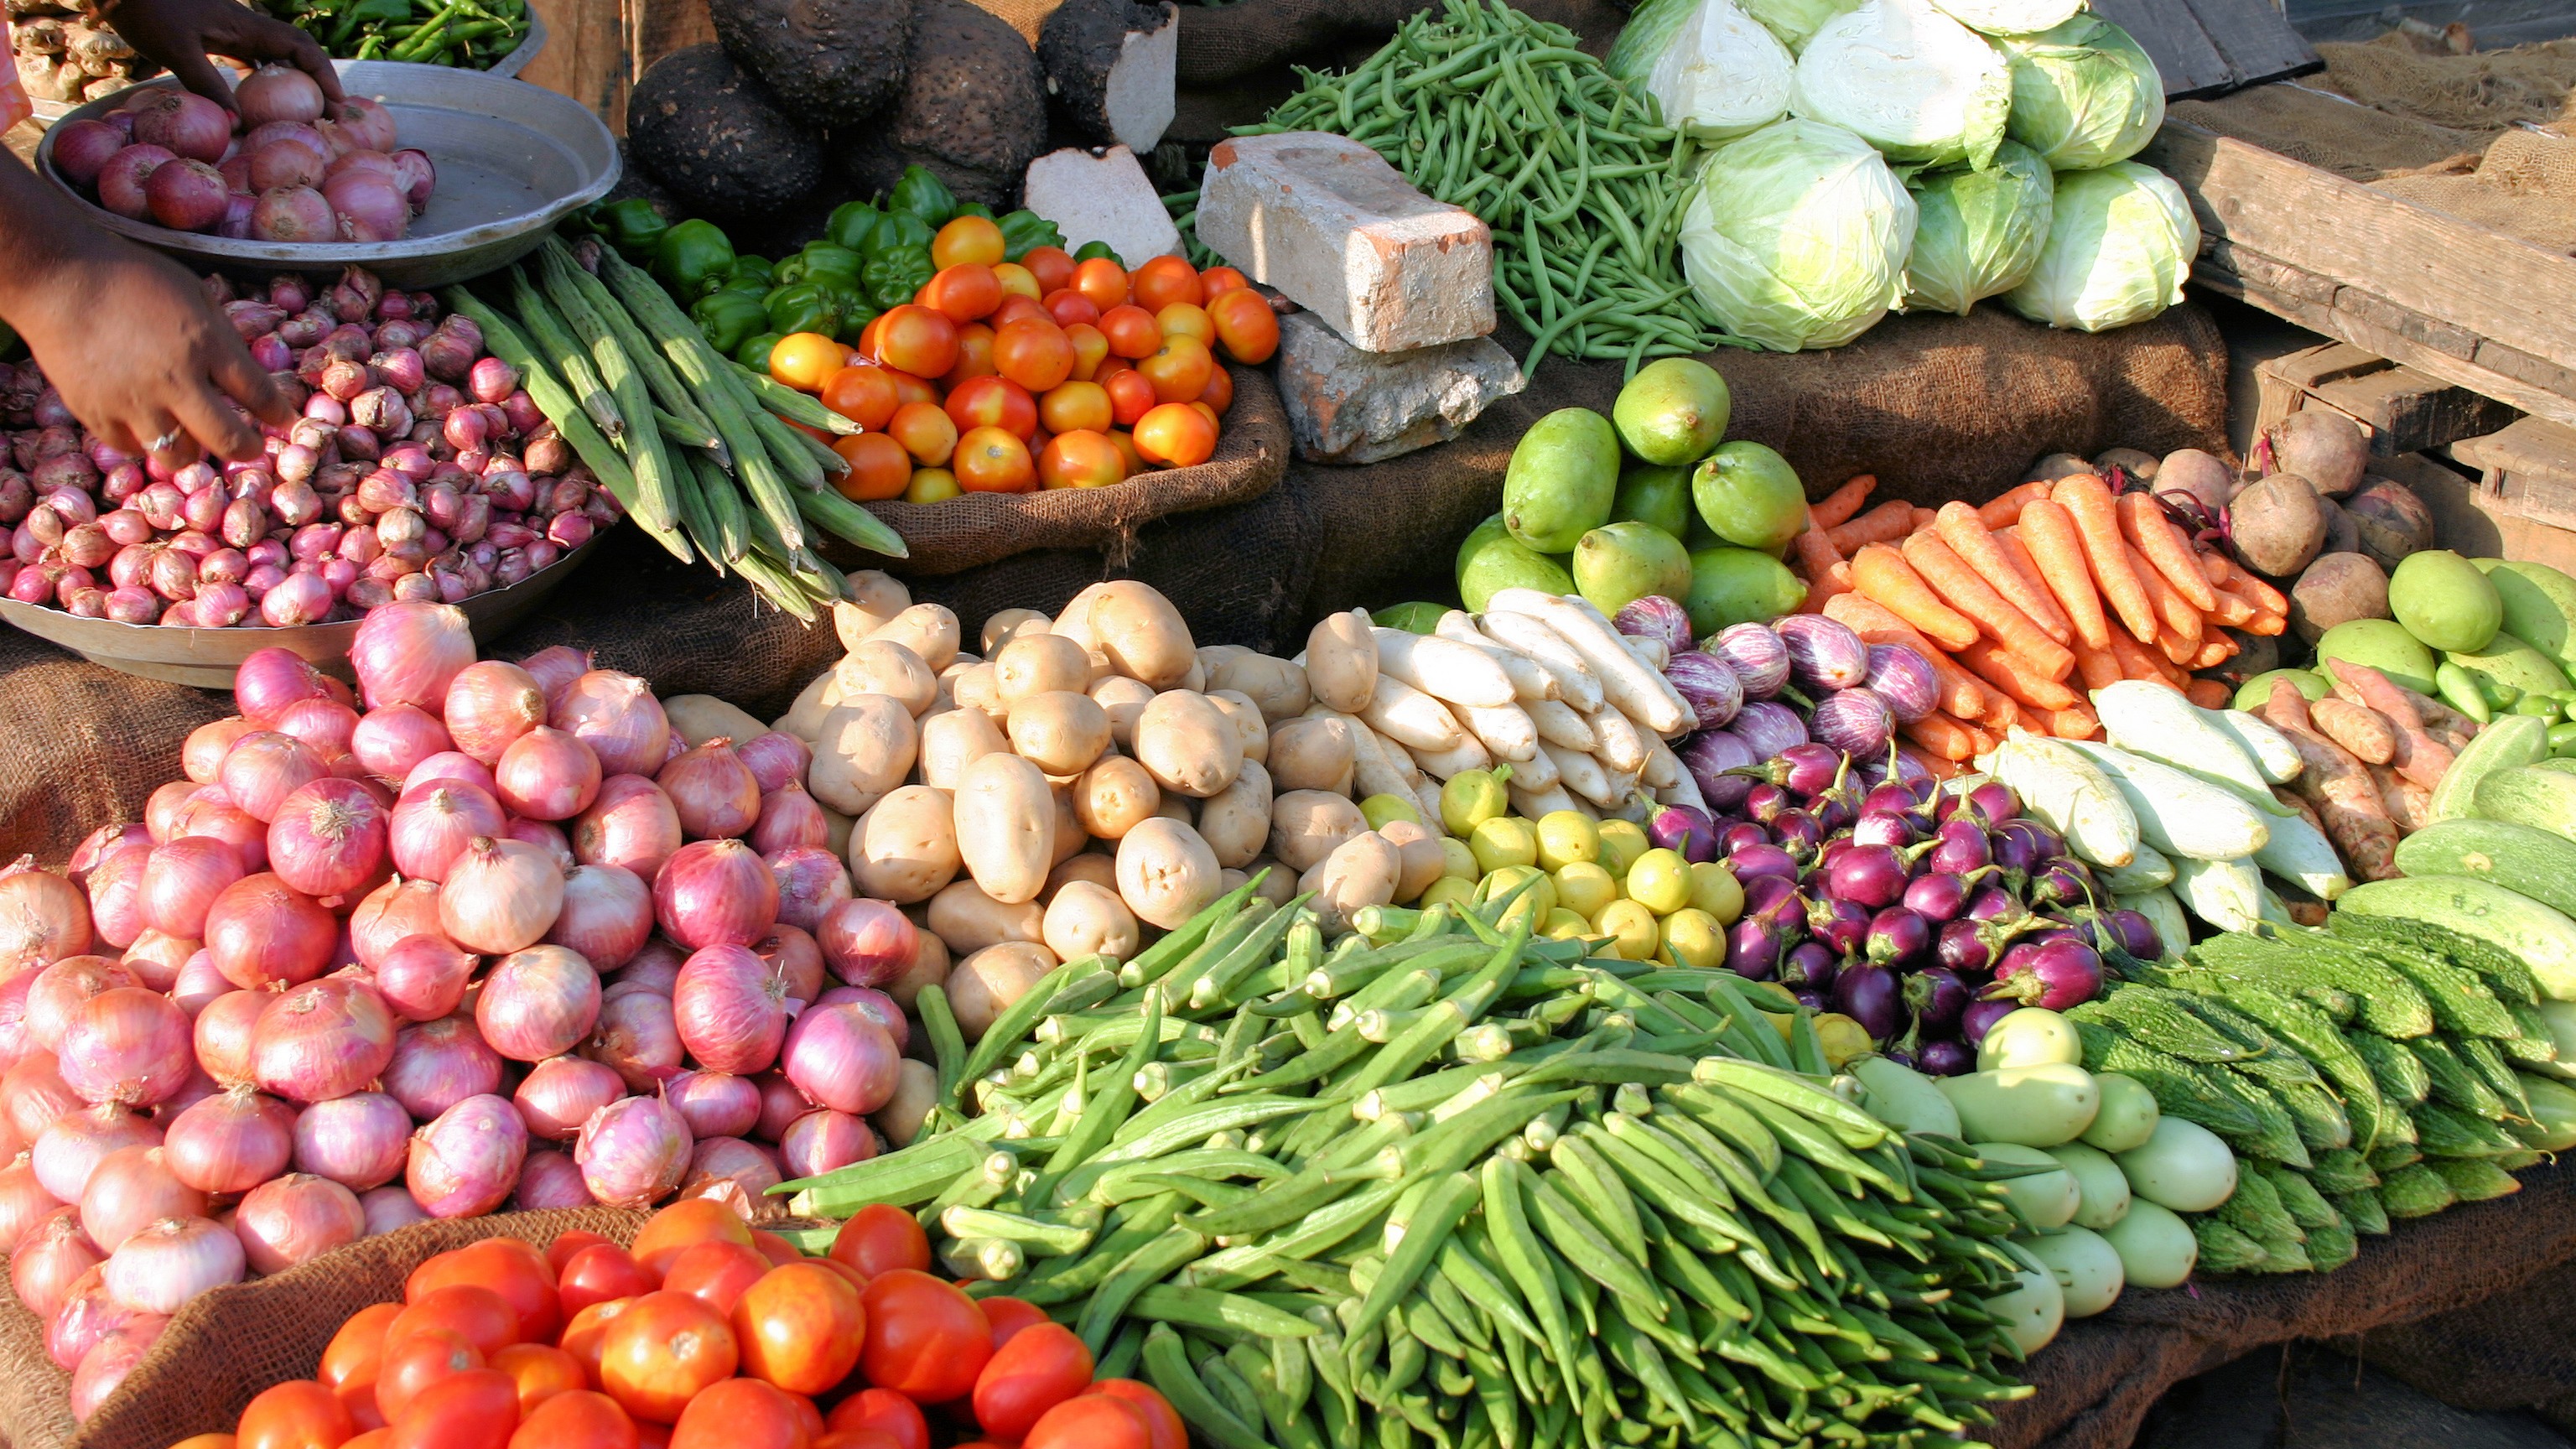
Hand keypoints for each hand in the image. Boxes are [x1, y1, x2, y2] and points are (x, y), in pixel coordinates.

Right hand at [10, 239, 291, 464]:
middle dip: (247, 449)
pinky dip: (144, 442)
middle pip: (228, 440)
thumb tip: (243, 373)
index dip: (278, 414)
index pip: (258, 394)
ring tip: (190, 436)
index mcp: (205, 344)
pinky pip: (132, 448)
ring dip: (191, 450)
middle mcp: (175, 380)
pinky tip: (145, 424)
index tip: (283, 422)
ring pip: (179, 456)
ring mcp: (134, 401)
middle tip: (249, 448)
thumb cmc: (130, 276)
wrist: (57, 277)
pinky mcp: (96, 413)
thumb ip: (221, 334)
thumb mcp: (192, 291)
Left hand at [103, 0, 343, 111]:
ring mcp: (233, 31)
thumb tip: (236, 126)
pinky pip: (254, 59)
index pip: (301, 47)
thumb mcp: (176, 49)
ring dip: (296, 83)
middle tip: (330, 118)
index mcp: (245, 26)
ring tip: (305, 113)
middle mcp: (246, 27)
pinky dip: (268, 81)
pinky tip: (263, 101)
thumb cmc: (147, 10)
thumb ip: (207, 84)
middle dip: (319, 84)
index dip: (324, 75)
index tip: (337, 105)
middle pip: (298, 53)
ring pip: (278, 57)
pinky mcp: (217, 36)